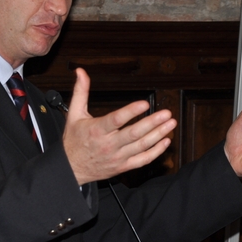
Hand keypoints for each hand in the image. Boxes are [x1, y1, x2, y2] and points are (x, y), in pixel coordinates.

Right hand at [63, 68, 177, 184]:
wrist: (71, 169)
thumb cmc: (73, 141)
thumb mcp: (74, 115)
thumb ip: (80, 92)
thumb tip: (80, 72)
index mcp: (96, 130)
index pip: (116, 120)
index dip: (131, 111)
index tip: (145, 103)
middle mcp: (108, 145)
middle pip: (134, 134)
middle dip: (152, 123)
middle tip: (167, 113)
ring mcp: (117, 157)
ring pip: (141, 146)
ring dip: (158, 134)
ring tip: (170, 124)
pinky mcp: (122, 166)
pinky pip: (143, 160)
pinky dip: (156, 151)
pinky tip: (165, 141)